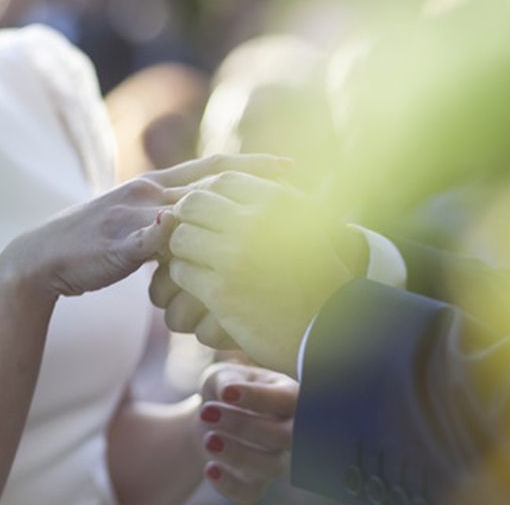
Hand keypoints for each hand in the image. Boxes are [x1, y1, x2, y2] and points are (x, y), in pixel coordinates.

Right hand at [1, 154, 292, 301]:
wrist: (42, 256)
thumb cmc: (90, 246)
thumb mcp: (134, 228)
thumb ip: (165, 225)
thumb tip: (197, 231)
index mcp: (153, 187)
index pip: (211, 168)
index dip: (251, 164)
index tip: (290, 165)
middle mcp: (148, 192)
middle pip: (212, 180)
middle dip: (258, 179)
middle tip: (301, 180)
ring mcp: (135, 215)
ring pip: (192, 206)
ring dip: (234, 210)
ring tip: (275, 216)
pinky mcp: (122, 242)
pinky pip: (160, 242)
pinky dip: (189, 243)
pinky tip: (219, 250)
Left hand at [166, 171, 352, 375]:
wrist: (329, 329)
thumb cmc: (318, 274)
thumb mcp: (307, 222)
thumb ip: (272, 196)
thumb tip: (223, 180)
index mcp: (278, 202)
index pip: (222, 180)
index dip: (206, 192)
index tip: (204, 210)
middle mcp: (256, 223)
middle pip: (193, 203)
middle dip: (186, 218)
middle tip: (191, 233)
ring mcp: (236, 257)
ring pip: (180, 237)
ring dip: (183, 249)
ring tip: (197, 260)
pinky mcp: (221, 292)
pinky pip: (180, 272)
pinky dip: (185, 277)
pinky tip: (201, 285)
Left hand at [193, 363, 297, 504]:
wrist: (210, 419)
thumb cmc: (223, 391)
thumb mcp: (221, 376)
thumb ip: (226, 379)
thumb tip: (229, 391)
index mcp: (288, 396)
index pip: (288, 399)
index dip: (260, 398)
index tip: (226, 393)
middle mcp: (291, 430)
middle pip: (286, 436)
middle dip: (246, 426)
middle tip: (208, 413)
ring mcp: (277, 459)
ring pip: (272, 466)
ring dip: (238, 454)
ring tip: (207, 440)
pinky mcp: (258, 482)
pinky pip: (251, 493)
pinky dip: (230, 485)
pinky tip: (209, 469)